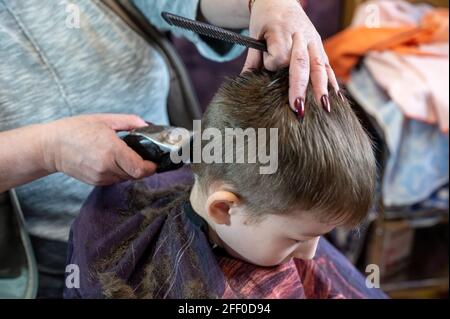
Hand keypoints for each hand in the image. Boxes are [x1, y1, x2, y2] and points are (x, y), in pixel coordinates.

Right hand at [42, 114, 156, 185]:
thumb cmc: (75, 130)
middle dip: (143, 167)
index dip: (151, 167)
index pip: (140, 169)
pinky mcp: (95, 182)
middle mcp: (107, 167)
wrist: (50, 146)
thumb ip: (129, 121)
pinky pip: (115, 179)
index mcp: (112, 150)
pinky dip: (119, 172)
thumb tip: (146, 124)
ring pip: (126, 178)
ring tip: (124, 155)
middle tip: (143, 155)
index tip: (154, 161)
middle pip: (136, 175)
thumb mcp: (104, 119)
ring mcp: (100, 177)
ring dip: (131, 170)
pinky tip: (112, 160)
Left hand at [242, 0, 338, 114]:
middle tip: (297, 108)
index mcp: (280, 31)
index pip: (279, 56)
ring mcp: (313, 41)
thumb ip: (252, 60)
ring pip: (319, 66)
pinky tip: (337, 99)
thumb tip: (244, 84)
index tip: (266, 65)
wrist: (280, 0)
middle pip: (301, 64)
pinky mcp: (320, 46)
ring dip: (322, 88)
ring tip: (323, 108)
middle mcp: (300, 36)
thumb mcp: (254, 36)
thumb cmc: (264, 19)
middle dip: (300, 88)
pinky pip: (327, 66)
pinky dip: (332, 82)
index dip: (271, 65)